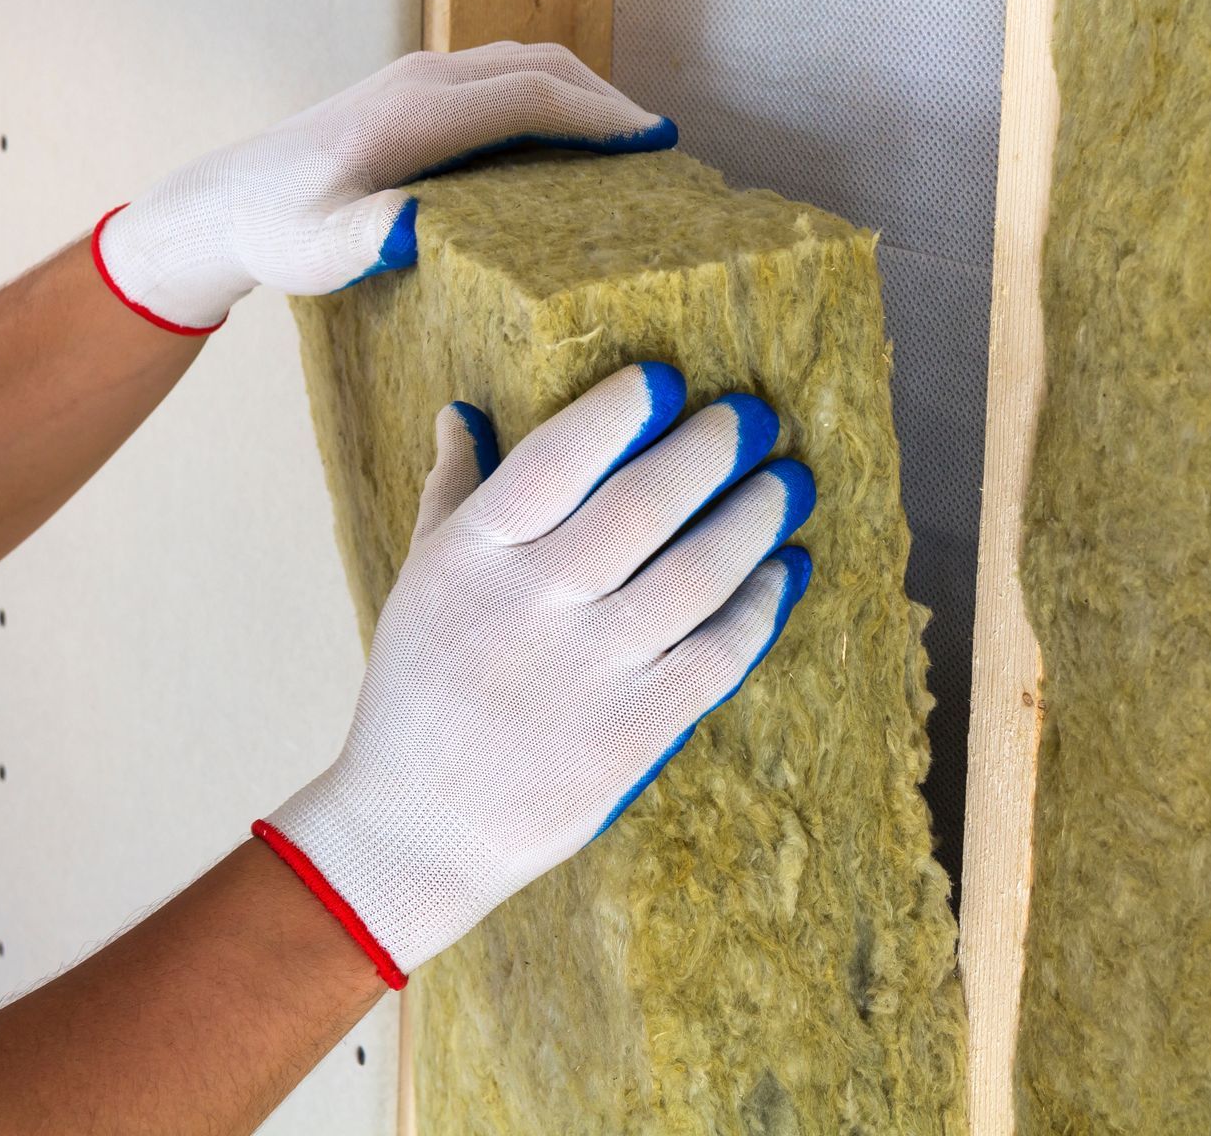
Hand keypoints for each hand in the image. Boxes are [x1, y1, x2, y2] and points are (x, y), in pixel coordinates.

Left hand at [92, 42, 675, 333]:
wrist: (227, 201)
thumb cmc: (277, 231)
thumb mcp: (318, 249)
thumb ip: (367, 239)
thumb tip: (417, 231)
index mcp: (413, 115)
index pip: (528, 96)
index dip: (598, 117)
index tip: (654, 145)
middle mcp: (423, 82)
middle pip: (539, 67)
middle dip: (606, 100)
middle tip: (661, 147)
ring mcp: (420, 80)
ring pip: (523, 66)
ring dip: (582, 94)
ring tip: (630, 144)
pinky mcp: (418, 94)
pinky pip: (502, 81)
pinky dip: (550, 99)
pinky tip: (568, 143)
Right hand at [254, 364, 816, 986]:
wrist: (418, 830)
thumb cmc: (419, 693)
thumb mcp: (421, 583)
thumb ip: (453, 492)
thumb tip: (466, 410)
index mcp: (471, 557)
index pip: (553, 462)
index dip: (618, 414)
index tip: (666, 380)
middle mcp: (530, 606)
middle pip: (640, 507)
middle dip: (709, 451)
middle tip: (754, 417)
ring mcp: (587, 670)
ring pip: (694, 574)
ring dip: (754, 519)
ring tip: (791, 482)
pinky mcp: (634, 731)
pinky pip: (718, 652)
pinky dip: (761, 605)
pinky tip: (786, 569)